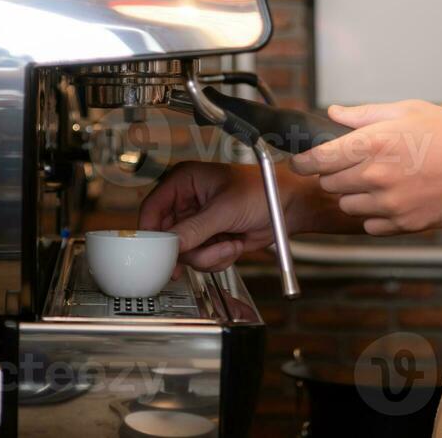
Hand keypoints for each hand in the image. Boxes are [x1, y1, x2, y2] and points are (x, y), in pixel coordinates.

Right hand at [138, 160, 322, 272]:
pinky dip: (217, 259)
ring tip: (229, 243)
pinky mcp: (210, 239)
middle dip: (189, 249)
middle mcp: (187, 201)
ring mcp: (198, 223)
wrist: (288, 207)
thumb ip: (196, 228)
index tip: (159, 252)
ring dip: (208, 255)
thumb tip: (172, 244)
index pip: (153, 208)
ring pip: (185, 252)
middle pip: (167, 237)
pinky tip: (233, 246)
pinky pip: (201, 259)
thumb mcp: (226, 208)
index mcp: (184, 181)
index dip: (152, 232)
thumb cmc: (263, 191)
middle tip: (205, 250)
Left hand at [290, 99, 441, 234]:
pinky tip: (395, 198)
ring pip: (348, 206)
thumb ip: (365, 114)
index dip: (302, 161)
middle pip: (329, 183)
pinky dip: (375, 215)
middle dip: (334, 174)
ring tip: (379, 181)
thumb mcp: (408, 110)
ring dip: (354, 195)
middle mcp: (377, 176)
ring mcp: (391, 204)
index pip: (318, 158)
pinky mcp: (405, 224)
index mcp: (374, 143)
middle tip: (354, 165)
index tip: (299, 162)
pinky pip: (371, 225)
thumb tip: (334, 113)